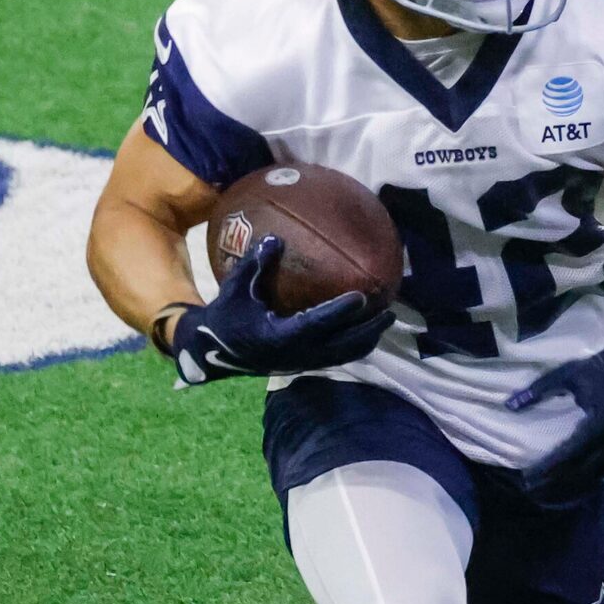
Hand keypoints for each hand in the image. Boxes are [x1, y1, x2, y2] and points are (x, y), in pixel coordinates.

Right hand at [161, 237, 390, 384]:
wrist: (214, 350)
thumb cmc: (226, 315)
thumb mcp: (236, 288)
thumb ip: (255, 264)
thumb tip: (275, 238)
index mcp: (279, 336)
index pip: (317, 324)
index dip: (340, 311)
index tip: (361, 296)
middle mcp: (296, 354)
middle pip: (343, 346)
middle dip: (368, 330)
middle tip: (390, 311)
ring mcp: (303, 362)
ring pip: (344, 355)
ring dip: (367, 339)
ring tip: (386, 321)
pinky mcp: (305, 365)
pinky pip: (337, 357)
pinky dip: (355, 345)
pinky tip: (367, 329)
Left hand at [505, 328, 603, 501]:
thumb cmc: (603, 367)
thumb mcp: (568, 374)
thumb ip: (538, 391)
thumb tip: (509, 405)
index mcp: (599, 423)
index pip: (568, 455)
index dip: (547, 469)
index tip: (527, 478)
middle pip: (581, 472)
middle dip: (556, 484)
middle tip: (532, 490)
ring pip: (596, 476)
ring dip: (572, 486)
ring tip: (549, 493)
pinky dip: (590, 479)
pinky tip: (575, 484)